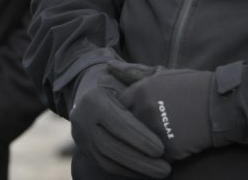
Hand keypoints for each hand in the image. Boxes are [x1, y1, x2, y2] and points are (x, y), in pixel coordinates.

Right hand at [69, 63, 171, 177]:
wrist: (90, 88)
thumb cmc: (118, 80)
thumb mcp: (126, 77)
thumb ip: (140, 81)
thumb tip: (160, 82)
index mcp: (94, 98)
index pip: (118, 122)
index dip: (139, 137)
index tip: (161, 148)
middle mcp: (83, 119)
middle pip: (111, 146)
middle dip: (140, 159)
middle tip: (165, 168)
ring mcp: (82, 137)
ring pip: (108, 160)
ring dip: (136, 169)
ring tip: (160, 172)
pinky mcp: (86, 150)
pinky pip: (106, 165)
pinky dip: (128, 171)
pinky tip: (146, 172)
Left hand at [110, 62, 213, 160]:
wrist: (222, 103)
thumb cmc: (193, 86)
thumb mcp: (164, 74)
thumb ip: (134, 72)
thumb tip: (109, 65)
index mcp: (141, 90)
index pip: (119, 106)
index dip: (129, 110)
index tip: (140, 111)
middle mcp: (145, 110)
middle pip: (127, 126)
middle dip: (136, 126)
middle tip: (156, 123)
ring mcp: (156, 131)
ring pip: (140, 143)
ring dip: (147, 142)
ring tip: (165, 133)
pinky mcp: (169, 149)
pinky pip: (155, 157)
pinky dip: (162, 154)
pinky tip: (174, 144)